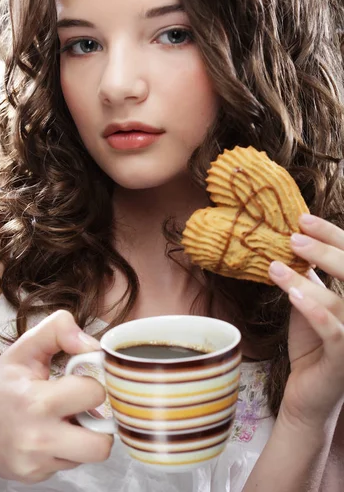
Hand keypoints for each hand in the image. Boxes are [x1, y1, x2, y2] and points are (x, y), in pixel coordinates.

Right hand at [0, 311, 112, 483]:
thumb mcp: (26, 346)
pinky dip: (68, 449)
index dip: (94, 382)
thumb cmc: (0, 383)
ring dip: (86, 437)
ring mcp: (36, 463)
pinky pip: (70, 464)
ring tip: (69, 420)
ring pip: (89, 456)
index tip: (82, 379)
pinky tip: (52, 433)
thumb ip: (60, 330)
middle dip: (101, 422)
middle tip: (84, 407)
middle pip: (101, 444)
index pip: (94, 394)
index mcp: (38, 401)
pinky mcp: (34, 477)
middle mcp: (38, 438)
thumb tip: (92, 345)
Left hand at [268, 214, 343, 429]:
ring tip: (276, 266)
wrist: (309, 394)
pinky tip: (293, 296)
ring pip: (341, 303)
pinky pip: (335, 332)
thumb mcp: (310, 302)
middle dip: (326, 251)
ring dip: (307, 282)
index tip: (303, 219)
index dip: (333, 236)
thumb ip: (309, 276)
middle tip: (293, 237)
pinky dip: (315, 311)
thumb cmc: (312, 345)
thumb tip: (292, 239)